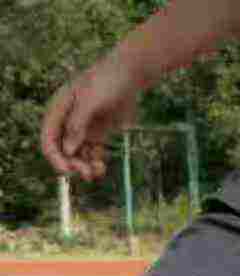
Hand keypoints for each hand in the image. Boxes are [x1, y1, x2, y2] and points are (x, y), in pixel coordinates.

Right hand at [40, 55, 143, 179]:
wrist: (128, 76)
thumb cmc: (105, 82)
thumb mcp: (89, 101)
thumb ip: (78, 124)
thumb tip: (68, 150)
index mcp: (59, 110)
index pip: (49, 137)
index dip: (54, 156)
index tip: (67, 170)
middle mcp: (69, 121)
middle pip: (63, 150)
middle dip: (72, 164)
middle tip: (86, 173)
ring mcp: (84, 128)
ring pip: (79, 155)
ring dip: (85, 166)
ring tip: (97, 172)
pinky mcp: (99, 133)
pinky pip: (93, 153)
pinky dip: (95, 162)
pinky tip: (101, 167)